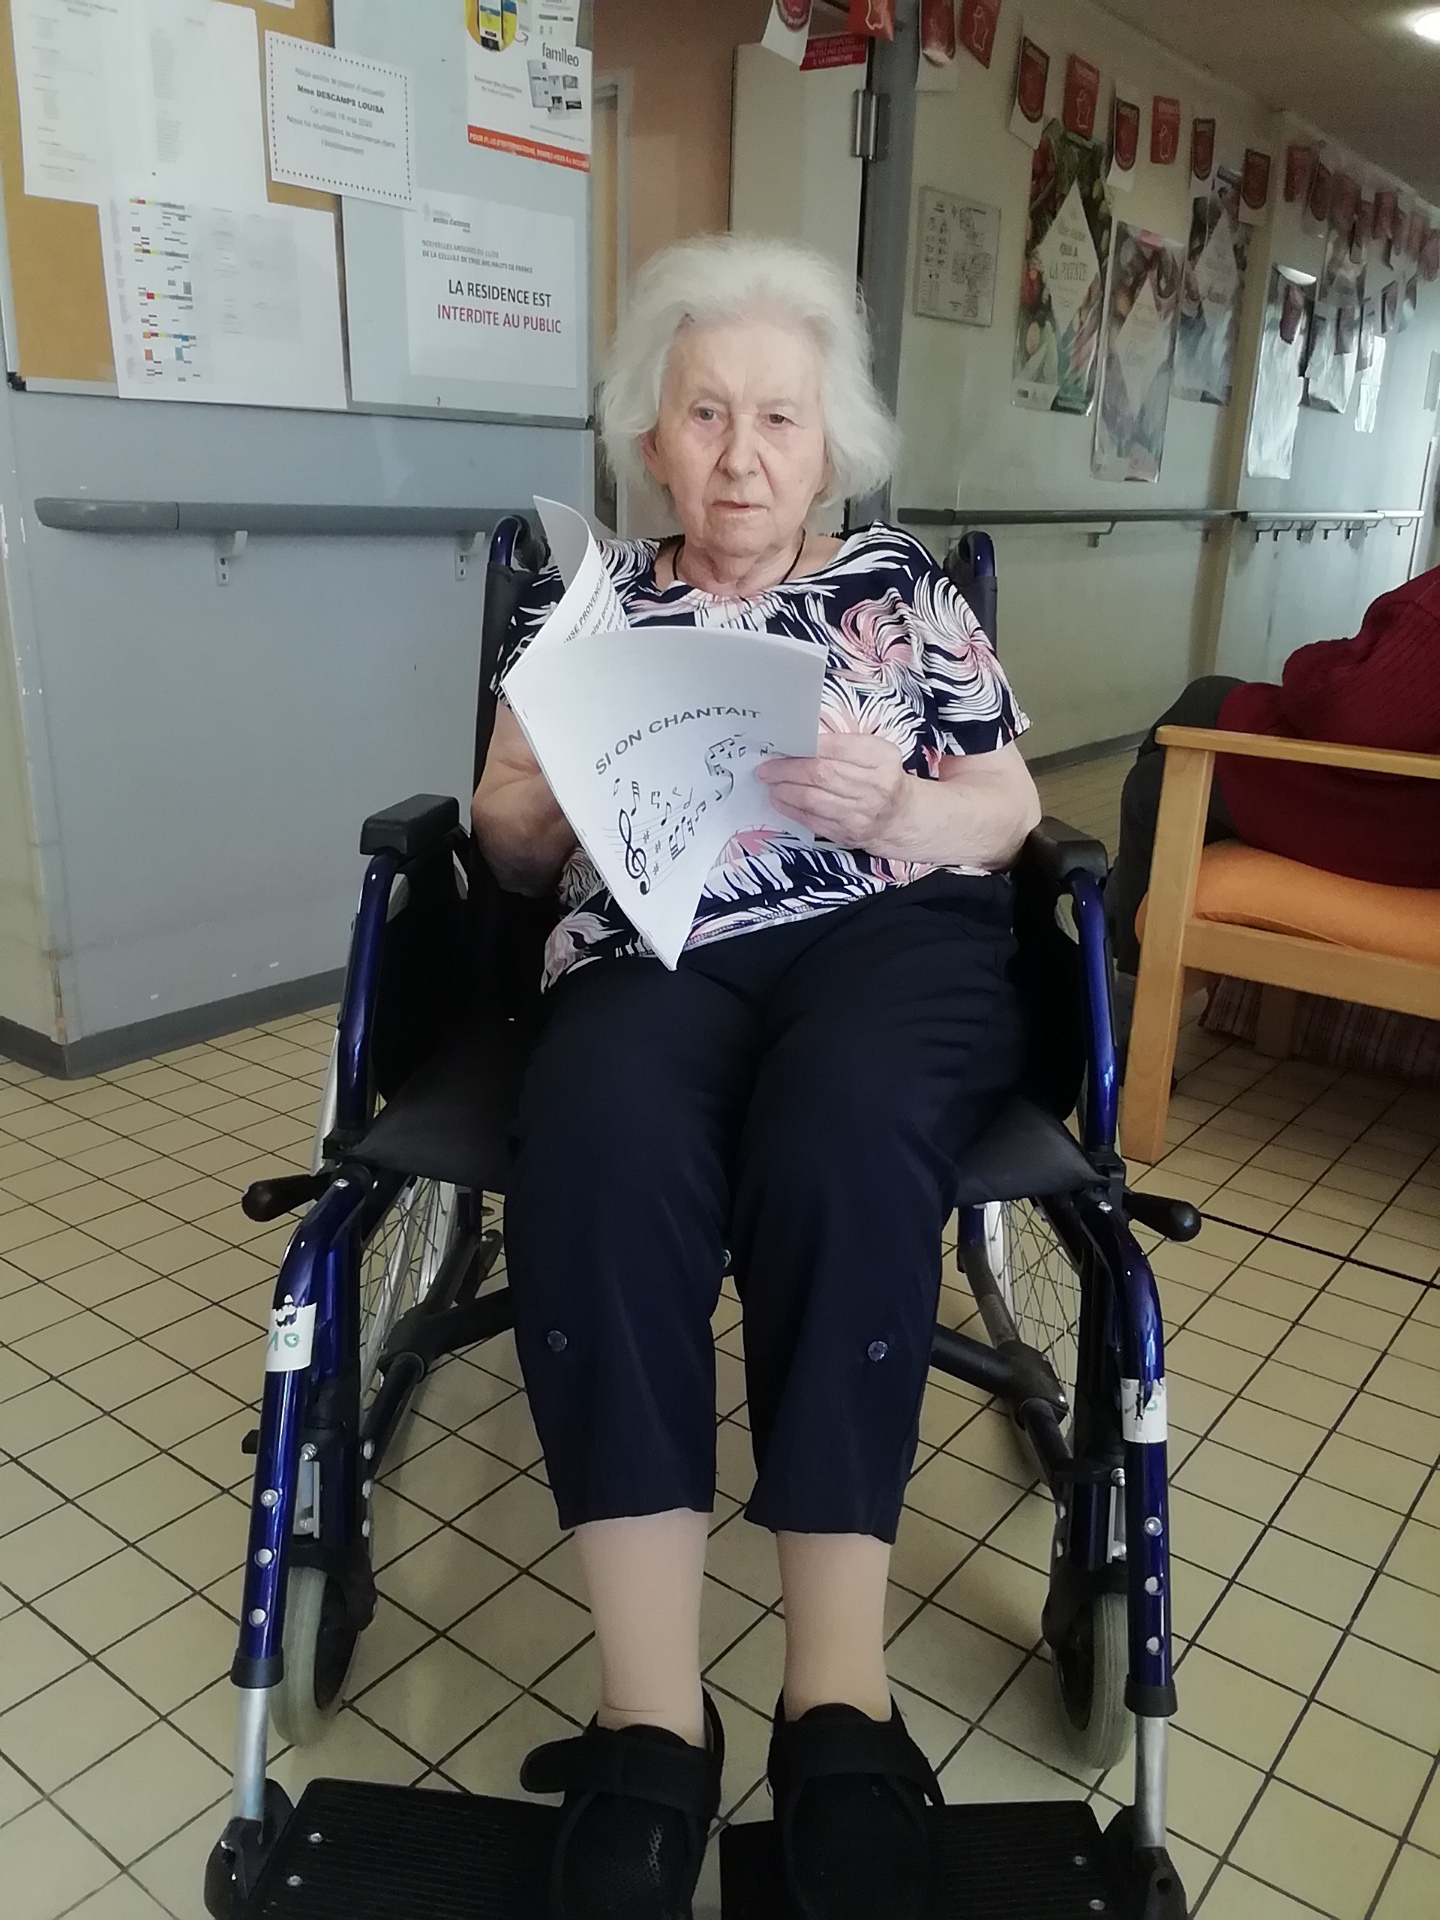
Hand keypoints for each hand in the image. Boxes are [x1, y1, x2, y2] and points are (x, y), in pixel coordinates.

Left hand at [756, 732, 912, 850]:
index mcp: (882, 758)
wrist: (900, 817)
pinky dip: (790, 808)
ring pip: (813, 800)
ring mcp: (861, 814)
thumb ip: (843, 744)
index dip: (806, 746)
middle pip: (821, 774)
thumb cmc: (880, 777)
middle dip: (787, 770)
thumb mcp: (874, 752)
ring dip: (784, 790)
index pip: (838, 747)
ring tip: (770, 782)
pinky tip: (779, 799)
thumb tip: (800, 739)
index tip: (784, 745)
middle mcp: (875, 787)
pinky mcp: (848, 833)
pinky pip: (811, 820)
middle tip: (767, 767)